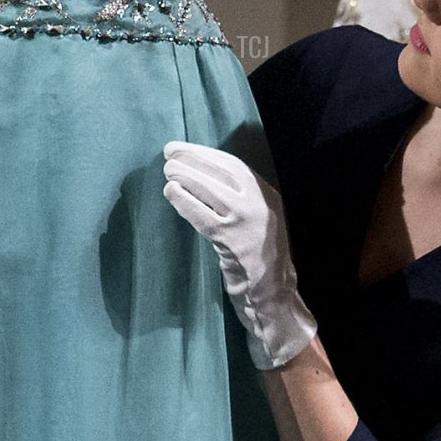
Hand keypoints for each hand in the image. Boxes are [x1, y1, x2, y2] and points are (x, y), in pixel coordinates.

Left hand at [162, 141, 317, 370]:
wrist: (273, 293)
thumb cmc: (258, 256)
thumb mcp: (257, 219)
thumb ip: (238, 199)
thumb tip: (200, 175)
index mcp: (267, 195)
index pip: (234, 165)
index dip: (206, 153)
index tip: (184, 148)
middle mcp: (260, 204)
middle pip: (222, 172)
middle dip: (192, 158)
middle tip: (168, 153)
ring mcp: (247, 222)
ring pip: (211, 189)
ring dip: (186, 176)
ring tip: (167, 172)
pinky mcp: (231, 241)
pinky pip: (203, 215)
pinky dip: (185, 201)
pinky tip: (171, 193)